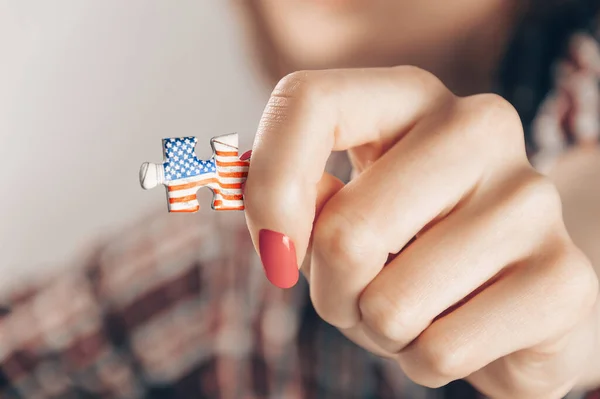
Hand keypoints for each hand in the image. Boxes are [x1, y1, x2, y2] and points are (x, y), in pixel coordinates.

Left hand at [243, 67, 598, 397]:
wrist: (506, 295)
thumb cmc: (408, 251)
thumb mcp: (341, 213)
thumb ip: (293, 196)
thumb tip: (251, 198)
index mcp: (413, 98)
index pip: (310, 101)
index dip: (269, 187)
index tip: (275, 251)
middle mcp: (479, 128)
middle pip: (345, 231)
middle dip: (332, 291)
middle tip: (362, 291)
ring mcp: (529, 200)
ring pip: (389, 304)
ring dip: (378, 328)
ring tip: (415, 308)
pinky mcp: (565, 280)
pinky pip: (437, 352)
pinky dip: (424, 360)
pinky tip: (460, 329)